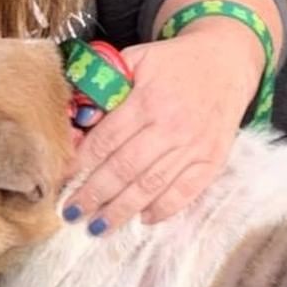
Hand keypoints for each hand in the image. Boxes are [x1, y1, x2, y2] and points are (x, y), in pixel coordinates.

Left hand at [63, 18, 263, 233]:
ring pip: (151, 186)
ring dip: (121, 210)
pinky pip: (186, 192)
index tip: (60, 179)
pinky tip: (142, 219)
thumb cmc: (172, 62)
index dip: (80, 162)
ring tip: (97, 227)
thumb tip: (77, 119)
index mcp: (148, 100)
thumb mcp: (135, 61)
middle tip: (71, 213)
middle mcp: (171, 126)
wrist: (227, 60)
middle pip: (125, 169)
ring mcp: (194, 146)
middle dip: (94, 194)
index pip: (106, 139)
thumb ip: (105, 87)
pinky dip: (164, 209)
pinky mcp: (213, 159)